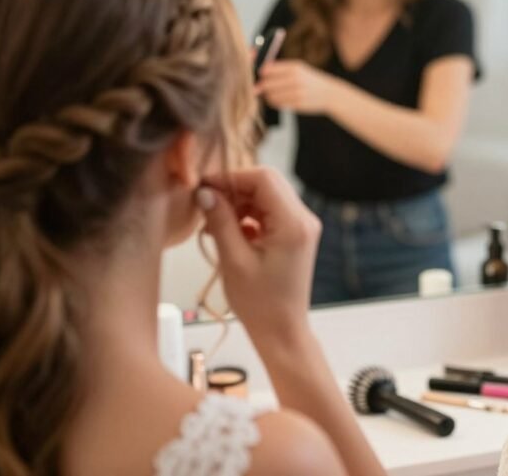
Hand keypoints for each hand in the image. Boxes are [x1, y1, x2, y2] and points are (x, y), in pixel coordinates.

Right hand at [196, 167, 320, 337]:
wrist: (281, 330)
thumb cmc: (259, 303)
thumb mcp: (234, 260)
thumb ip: (220, 222)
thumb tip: (204, 192)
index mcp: (294, 223)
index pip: (263, 178)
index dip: (231, 177)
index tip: (203, 187)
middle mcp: (304, 219)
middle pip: (266, 183)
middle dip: (234, 190)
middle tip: (206, 205)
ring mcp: (302, 226)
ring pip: (266, 197)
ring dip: (238, 204)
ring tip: (213, 225)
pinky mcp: (295, 234)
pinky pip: (269, 212)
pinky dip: (247, 216)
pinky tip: (228, 233)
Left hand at [257, 60, 341, 114]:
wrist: (328, 93)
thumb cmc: (310, 80)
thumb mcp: (298, 68)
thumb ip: (280, 68)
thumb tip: (261, 71)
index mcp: (294, 67)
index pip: (267, 70)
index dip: (261, 74)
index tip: (260, 76)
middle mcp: (295, 79)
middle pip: (267, 84)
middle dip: (262, 86)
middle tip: (263, 87)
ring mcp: (297, 92)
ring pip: (271, 95)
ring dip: (268, 96)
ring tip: (274, 93)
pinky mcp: (297, 104)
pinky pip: (278, 104)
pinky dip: (275, 102)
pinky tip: (281, 99)